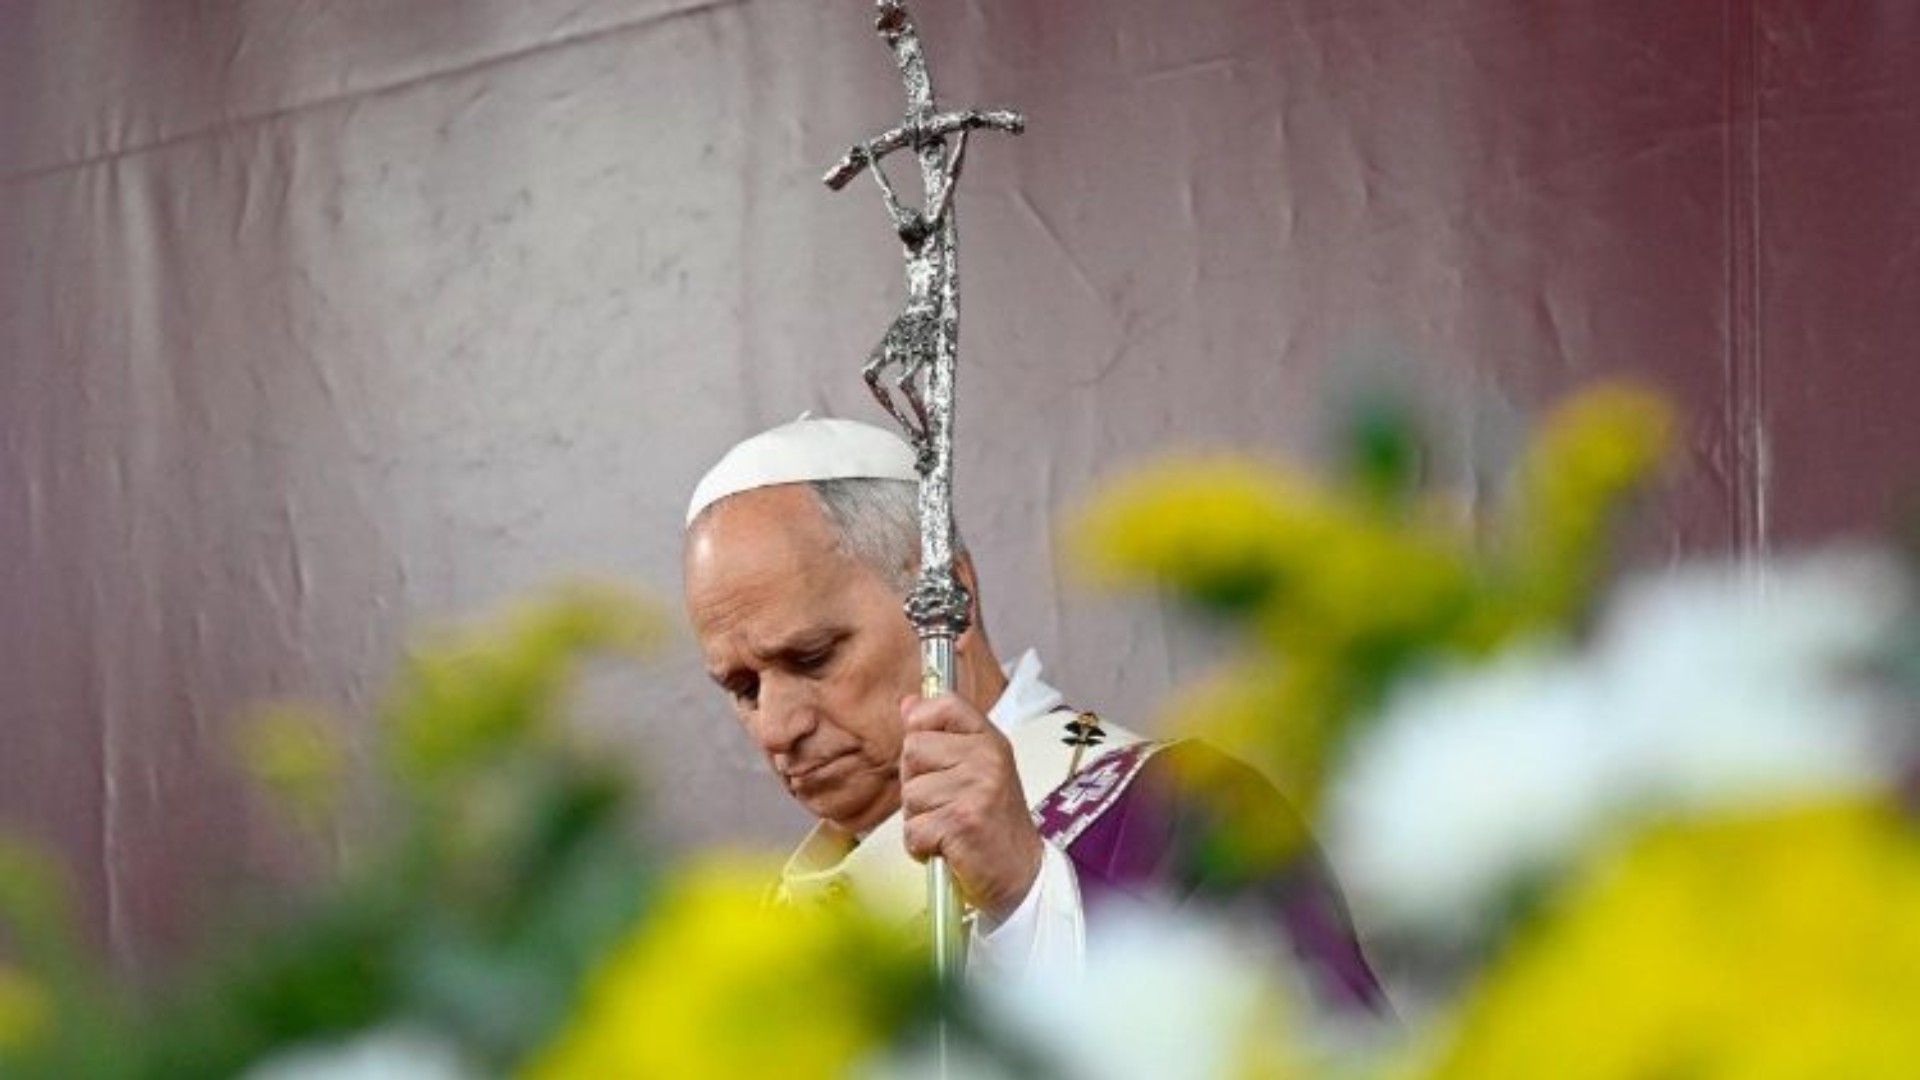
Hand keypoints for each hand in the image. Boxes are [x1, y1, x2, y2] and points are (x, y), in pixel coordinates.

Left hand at [898, 692, 1043, 922]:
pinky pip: (913, 828)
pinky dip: (921, 846)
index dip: (923, 723)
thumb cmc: (992, 821)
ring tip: (949, 826)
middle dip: (917, 782)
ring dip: (920, 818)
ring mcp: (975, 789)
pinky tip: (946, 847)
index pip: (945, 704)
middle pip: (913, 749)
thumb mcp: (976, 768)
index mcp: (990, 740)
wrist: (1020, 873)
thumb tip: (908, 704)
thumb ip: (942, 735)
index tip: (931, 753)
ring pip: (910, 793)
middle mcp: (986, 758)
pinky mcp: (961, 823)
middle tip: (946, 802)